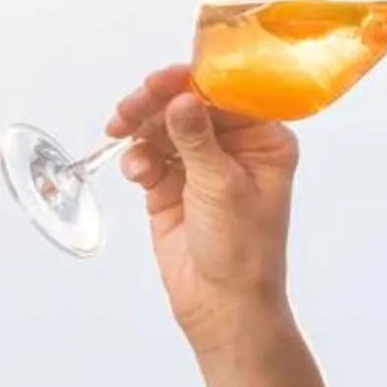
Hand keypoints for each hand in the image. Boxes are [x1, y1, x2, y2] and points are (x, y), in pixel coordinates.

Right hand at [112, 66, 300, 352]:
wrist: (221, 306)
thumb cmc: (242, 250)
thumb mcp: (222, 187)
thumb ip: (196, 139)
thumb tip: (178, 98)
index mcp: (264, 142)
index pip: (227, 95)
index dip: (192, 83)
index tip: (161, 81)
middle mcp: (234, 148)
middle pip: (189, 106)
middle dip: (157, 103)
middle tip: (131, 107)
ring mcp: (200, 167)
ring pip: (164, 128)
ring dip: (141, 126)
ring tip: (121, 130)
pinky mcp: (170, 188)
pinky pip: (149, 157)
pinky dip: (138, 158)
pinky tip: (137, 171)